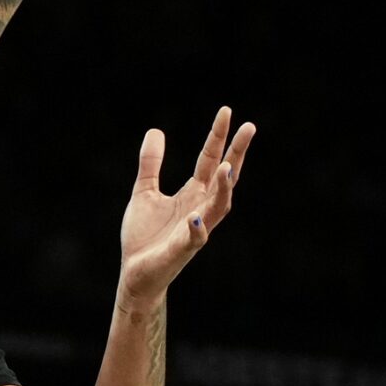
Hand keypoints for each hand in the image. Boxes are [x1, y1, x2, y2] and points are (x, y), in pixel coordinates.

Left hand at [117, 108, 253, 306]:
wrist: (135, 274)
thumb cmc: (144, 236)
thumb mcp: (144, 191)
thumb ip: (151, 164)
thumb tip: (156, 131)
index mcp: (192, 193)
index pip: (209, 160)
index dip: (218, 137)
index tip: (227, 111)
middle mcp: (200, 208)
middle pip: (225, 177)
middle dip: (237, 153)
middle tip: (250, 127)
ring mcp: (195, 229)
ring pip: (218, 207)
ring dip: (223, 188)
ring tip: (226, 167)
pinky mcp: (182, 250)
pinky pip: (195, 239)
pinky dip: (197, 228)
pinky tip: (196, 217)